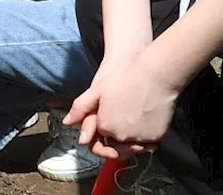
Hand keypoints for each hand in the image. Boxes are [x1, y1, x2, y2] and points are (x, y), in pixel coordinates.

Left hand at [64, 50, 178, 159]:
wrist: (156, 75)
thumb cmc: (126, 79)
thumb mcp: (98, 90)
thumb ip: (80, 108)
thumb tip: (66, 122)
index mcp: (105, 126)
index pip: (100, 137)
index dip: (103, 129)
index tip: (109, 119)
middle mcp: (121, 135)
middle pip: (116, 145)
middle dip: (115, 139)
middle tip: (122, 122)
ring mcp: (139, 138)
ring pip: (132, 148)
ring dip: (130, 142)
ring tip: (132, 122)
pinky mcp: (155, 137)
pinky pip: (148, 144)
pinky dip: (146, 139)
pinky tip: (145, 124)